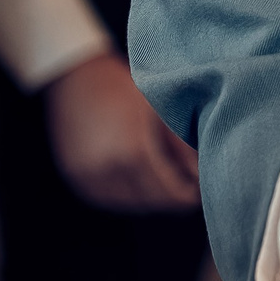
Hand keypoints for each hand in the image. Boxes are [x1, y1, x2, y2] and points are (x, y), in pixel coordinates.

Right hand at [45, 54, 199, 211]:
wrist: (73, 76)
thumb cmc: (124, 86)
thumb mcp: (161, 108)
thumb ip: (182, 144)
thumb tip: (202, 173)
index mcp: (133, 151)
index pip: (173, 193)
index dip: (192, 194)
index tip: (206, 186)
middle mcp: (108, 170)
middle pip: (155, 202)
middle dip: (176, 197)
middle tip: (193, 184)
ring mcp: (88, 177)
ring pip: (133, 205)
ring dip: (153, 197)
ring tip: (169, 179)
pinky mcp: (76, 179)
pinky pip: (110, 200)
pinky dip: (129, 195)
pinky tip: (142, 178)